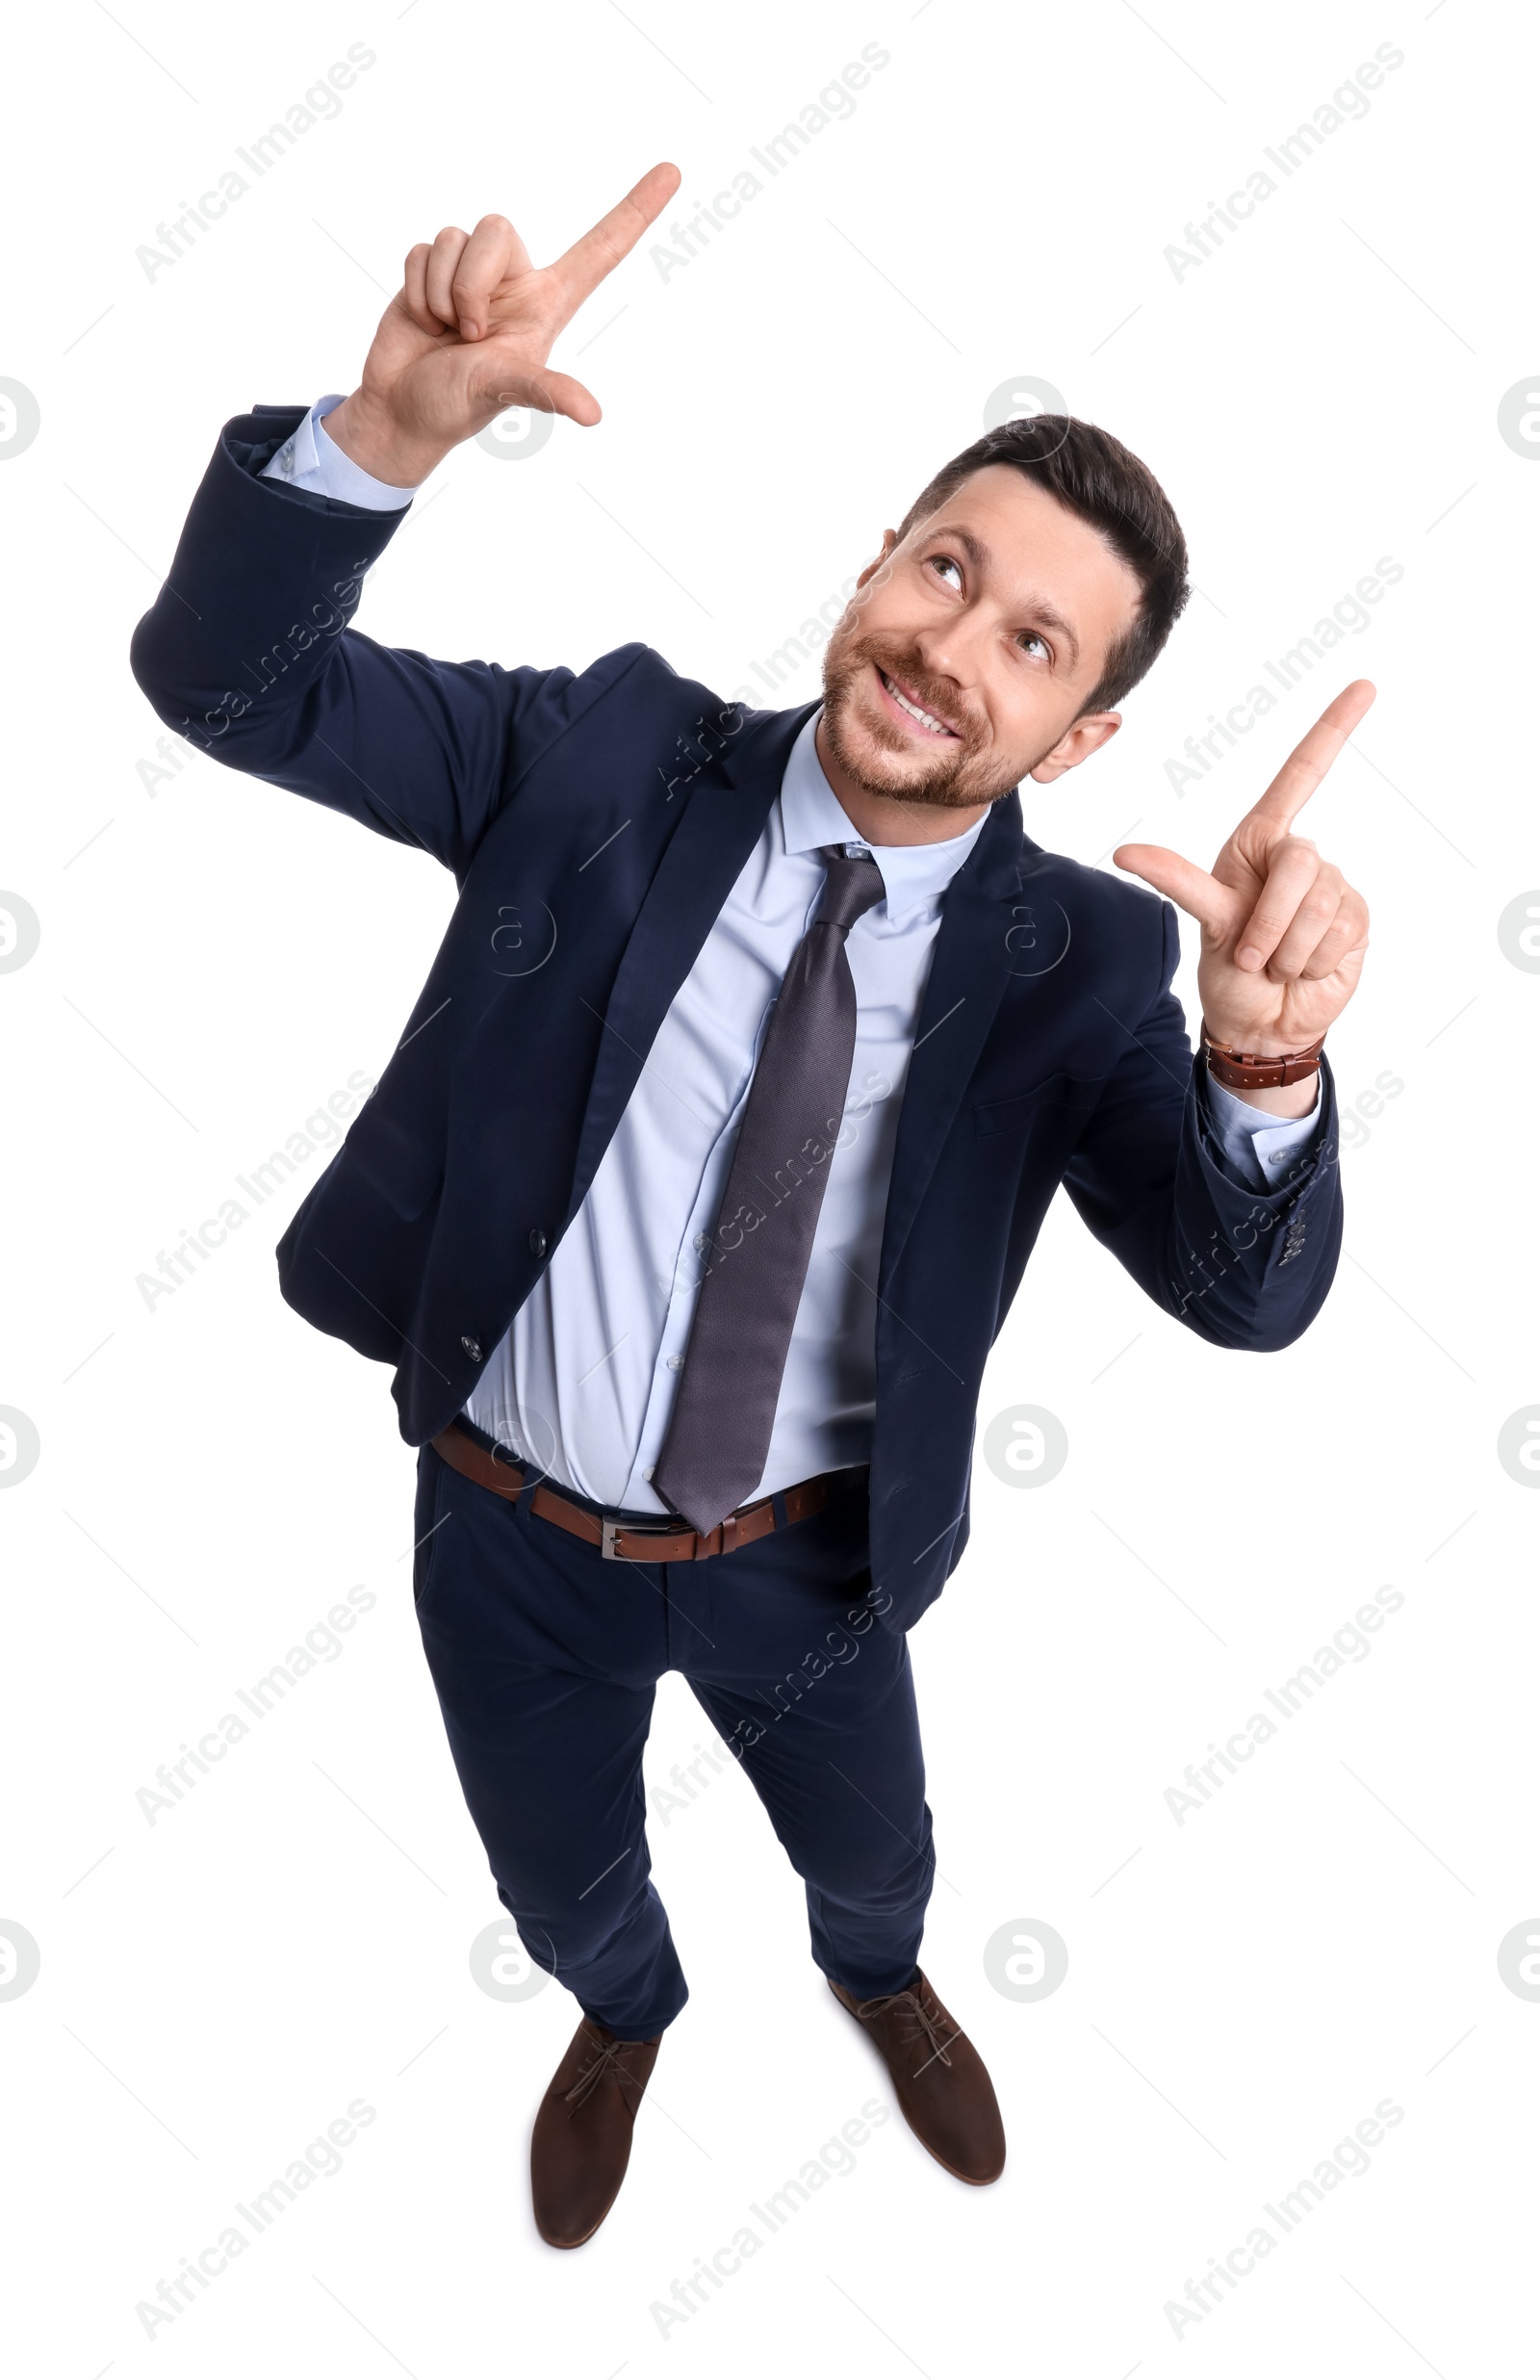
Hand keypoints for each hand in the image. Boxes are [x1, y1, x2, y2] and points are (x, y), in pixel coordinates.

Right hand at [325, 164, 680, 485]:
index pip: (602, 250)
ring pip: (453, 237)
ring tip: (444, 333)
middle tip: (469, 334)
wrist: (400, 409)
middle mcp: (515, 280)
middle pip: (498, 228)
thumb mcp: (506, 393)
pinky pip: (421, 250)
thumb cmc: (457, 406)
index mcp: (548, 303)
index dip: (635, 210)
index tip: (674, 171)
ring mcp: (472, 273)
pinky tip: (422, 323)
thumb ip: (547, 391)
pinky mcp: (431, 270)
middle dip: (472, 282)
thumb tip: (591, 414)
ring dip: (439, 291)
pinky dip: (415, 291)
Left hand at [1114, 680, 1373, 1110]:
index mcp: (1261, 842)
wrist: (1262, 1022)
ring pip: (1319, 901)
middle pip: (1301, 859)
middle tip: (1252, 953)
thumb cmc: (1230, 968)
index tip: (1365, 686)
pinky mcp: (1355, 919)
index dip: (1332, 730)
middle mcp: (1299, 858)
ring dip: (1287, 947)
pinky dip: (1312, 959)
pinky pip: (1339, 930)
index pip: (1302, 775)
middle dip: (1269, 919)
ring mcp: (1331, 888)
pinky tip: (1304, 968)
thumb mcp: (1206, 920)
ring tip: (1276, 963)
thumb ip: (1180, 881)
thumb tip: (1125, 852)